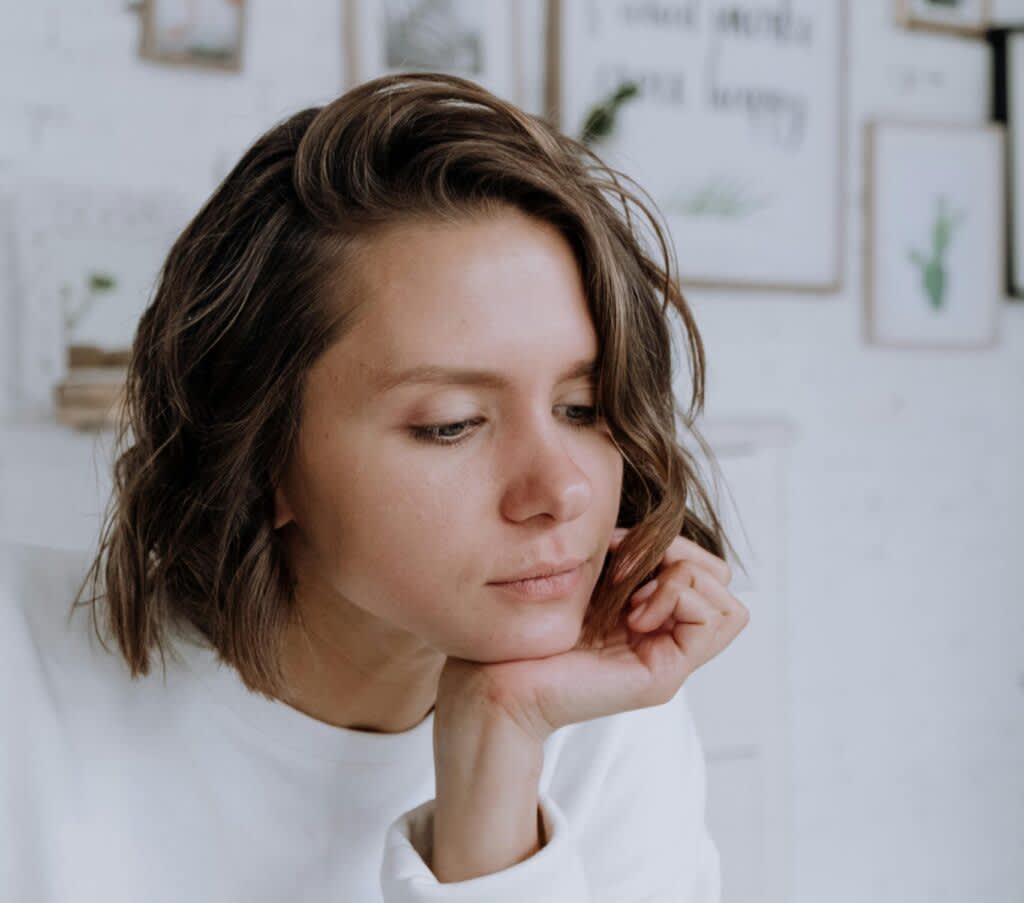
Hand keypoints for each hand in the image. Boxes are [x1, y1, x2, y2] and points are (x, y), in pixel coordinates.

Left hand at [436, 527, 749, 744]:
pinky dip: (677, 599)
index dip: (668, 544)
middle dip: (680, 556)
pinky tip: (633, 613)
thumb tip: (650, 534)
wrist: (496, 680)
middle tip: (627, 572)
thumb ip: (624, 559)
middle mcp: (664, 638)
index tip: (616, 551)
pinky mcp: (663, 675)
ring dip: (681, 580)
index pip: (703, 568)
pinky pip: (712, 620)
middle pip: (721, 581)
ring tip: (632, 597)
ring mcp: (668, 659)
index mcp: (648, 614)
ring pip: (729, 604)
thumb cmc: (528, 629)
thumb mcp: (587, 578)